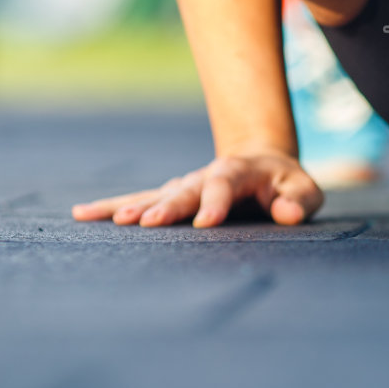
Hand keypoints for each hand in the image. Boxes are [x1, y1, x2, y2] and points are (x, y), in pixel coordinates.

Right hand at [71, 150, 323, 227]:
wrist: (262, 163)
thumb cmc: (287, 185)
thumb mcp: (305, 190)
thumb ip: (299, 201)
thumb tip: (284, 214)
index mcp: (240, 171)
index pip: (226, 184)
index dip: (216, 203)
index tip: (205, 224)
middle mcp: (206, 175)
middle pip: (185, 190)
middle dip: (167, 206)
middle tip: (146, 223)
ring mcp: (185, 185)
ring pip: (156, 194)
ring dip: (133, 206)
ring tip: (109, 219)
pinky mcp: (170, 197)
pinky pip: (139, 200)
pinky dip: (111, 206)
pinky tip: (83, 214)